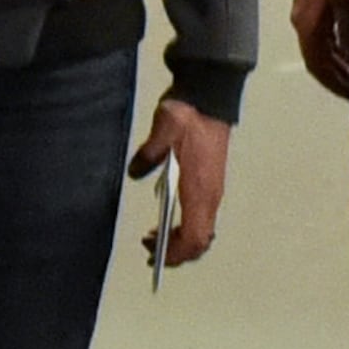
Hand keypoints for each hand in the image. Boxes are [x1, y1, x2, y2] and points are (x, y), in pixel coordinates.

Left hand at [127, 100, 229, 266]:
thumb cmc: (188, 115)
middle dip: (177, 253)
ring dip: (181, 240)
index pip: (195, 237)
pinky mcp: (211, 181)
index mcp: (199, 189)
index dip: (176, 252)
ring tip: (155, 237)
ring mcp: (213, 189)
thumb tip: (135, 172)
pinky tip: (168, 218)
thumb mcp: (162, 130)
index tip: (153, 253)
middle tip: (149, 251)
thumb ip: (147, 155)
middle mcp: (210, 194)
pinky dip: (187, 227)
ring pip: (203, 230)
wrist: (211, 96)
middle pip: (201, 240)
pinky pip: (203, 217)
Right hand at [292, 0, 348, 97]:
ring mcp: (306, 14)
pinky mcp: (313, 6)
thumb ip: (348, 30)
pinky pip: (323, 38)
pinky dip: (337, 51)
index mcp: (307, 24)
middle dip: (337, 79)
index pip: (318, 65)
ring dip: (337, 66)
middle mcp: (302, 23)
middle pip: (317, 62)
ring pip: (320, 51)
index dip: (335, 83)